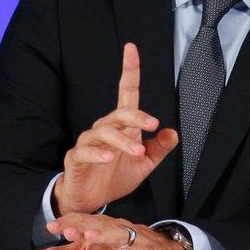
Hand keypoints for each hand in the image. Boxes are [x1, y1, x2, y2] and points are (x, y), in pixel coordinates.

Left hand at [29, 213, 187, 249]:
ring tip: (90, 236)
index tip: (52, 225)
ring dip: (106, 234)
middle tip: (68, 229)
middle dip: (85, 225)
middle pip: (102, 225)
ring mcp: (137, 241)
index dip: (70, 222)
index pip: (86, 221)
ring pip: (122, 235)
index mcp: (105, 228)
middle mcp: (121, 230)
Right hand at [53, 43, 177, 214]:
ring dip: (122, 140)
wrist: (92, 200)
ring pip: (104, 131)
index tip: (131, 49)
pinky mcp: (76, 157)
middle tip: (153, 125)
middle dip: (137, 117)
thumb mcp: (145, 164)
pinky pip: (84, 150)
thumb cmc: (117, 177)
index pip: (127, 92)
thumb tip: (173, 133)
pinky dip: (97, 153)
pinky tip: (108, 158)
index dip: (129, 70)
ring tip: (137, 151)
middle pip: (119, 113)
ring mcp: (89, 142)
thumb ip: (159, 148)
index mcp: (123, 126)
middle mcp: (105, 128)